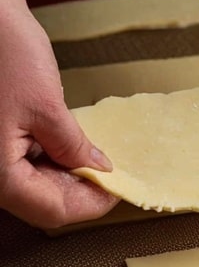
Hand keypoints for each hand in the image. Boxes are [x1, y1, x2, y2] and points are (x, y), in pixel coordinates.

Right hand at [0, 6, 116, 228]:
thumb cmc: (7, 56)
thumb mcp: (48, 105)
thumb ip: (72, 145)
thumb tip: (97, 169)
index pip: (51, 210)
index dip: (91, 204)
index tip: (121, 191)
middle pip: (42, 201)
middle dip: (80, 192)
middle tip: (116, 175)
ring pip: (34, 184)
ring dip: (68, 176)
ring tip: (100, 160)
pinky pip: (26, 163)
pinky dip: (53, 159)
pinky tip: (75, 146)